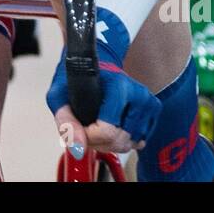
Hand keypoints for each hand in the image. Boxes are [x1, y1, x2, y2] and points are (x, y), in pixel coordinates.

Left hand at [46, 8, 161, 155]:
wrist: (97, 66)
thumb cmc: (78, 79)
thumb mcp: (59, 95)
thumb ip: (65, 121)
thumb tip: (78, 146)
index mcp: (118, 85)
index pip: (107, 131)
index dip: (89, 137)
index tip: (80, 127)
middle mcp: (138, 93)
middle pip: (120, 141)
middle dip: (98, 142)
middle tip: (87, 128)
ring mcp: (149, 102)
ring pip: (130, 144)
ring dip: (110, 143)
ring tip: (98, 126)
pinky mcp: (154, 111)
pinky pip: (140, 141)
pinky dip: (124, 140)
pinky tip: (113, 127)